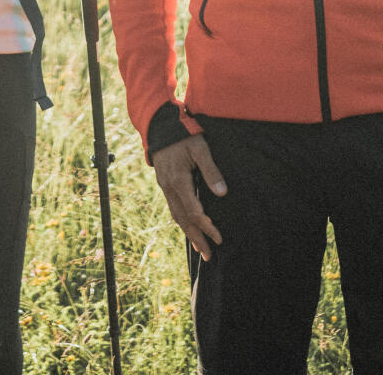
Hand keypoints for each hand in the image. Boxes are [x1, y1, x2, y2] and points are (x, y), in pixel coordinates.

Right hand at [151, 132, 227, 259]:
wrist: (160, 126)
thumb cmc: (183, 135)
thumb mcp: (200, 148)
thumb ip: (211, 171)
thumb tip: (222, 193)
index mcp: (178, 181)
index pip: (194, 212)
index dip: (207, 227)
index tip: (219, 238)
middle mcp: (169, 188)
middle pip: (184, 220)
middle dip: (197, 239)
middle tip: (209, 257)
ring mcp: (165, 187)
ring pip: (177, 216)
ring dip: (189, 234)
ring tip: (200, 249)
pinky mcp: (164, 184)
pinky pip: (173, 208)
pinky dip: (182, 222)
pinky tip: (189, 227)